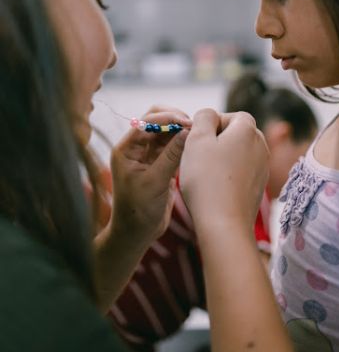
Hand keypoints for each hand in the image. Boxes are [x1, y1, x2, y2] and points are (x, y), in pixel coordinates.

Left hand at [110, 106, 190, 246]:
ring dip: (181, 130)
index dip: (168, 118)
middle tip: (194, 126)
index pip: (147, 122)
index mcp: (126, 149)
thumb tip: (187, 131)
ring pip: (166, 132)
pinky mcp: (160, 163)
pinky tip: (196, 145)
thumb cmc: (138, 211)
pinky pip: (172, 145)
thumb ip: (171, 155)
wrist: (136, 233)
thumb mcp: (155, 182)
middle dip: (175, 119)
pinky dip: (183, 143)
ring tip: (198, 134)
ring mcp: (148, 155)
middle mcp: (136, 148)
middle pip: (156, 120)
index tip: (188, 122)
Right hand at [179, 109, 268, 231]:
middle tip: (199, 157)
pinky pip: (242, 172)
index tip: (198, 141)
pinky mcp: (259, 186)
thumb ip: (203, 117)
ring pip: (239, 153)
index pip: (232, 115)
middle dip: (218, 141)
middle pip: (237, 134)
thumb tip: (210, 115)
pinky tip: (215, 188)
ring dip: (223, 159)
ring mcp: (262, 167)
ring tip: (205, 174)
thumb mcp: (197, 139)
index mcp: (248, 129)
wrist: (224, 222)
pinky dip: (229, 175)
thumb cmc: (207, 178)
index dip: (212, 125)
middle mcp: (261, 145)